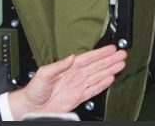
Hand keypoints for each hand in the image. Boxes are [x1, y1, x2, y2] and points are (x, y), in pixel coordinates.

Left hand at [7, 44, 126, 118]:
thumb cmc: (35, 89)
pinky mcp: (79, 97)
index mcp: (68, 67)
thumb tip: (71, 57)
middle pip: (97, 65)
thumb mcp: (44, 73)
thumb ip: (59, 65)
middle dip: (110, 59)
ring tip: (121, 63)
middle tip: (122, 54)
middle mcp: (75, 75)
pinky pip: (94, 89)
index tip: (111, 48)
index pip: (88, 58)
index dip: (100, 53)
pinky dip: (103, 84)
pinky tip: (111, 78)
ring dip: (110, 69)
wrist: (32, 106)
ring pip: (98, 75)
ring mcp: (78, 86)